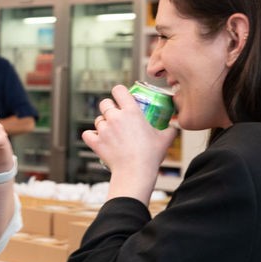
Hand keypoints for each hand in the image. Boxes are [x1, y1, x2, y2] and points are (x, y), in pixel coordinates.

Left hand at [83, 85, 176, 201]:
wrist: (135, 171)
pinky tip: (97, 138)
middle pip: (104, 103)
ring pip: (97, 120)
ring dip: (103, 124)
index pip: (119, 90)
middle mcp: (115, 117)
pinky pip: (87, 134)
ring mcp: (103, 129)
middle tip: (115, 116)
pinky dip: (91, 136)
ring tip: (111, 132)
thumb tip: (173, 127)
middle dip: (109, 107)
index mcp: (132, 112)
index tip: (121, 97)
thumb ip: (169, 130)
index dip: (119, 92)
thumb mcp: (165, 139)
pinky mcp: (95, 142)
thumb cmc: (150, 155)